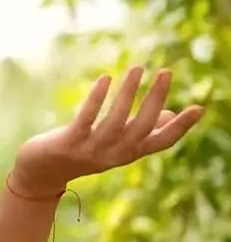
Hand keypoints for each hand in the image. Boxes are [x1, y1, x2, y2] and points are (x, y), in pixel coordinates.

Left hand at [11, 67, 204, 196]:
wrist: (41, 173)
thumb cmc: (81, 152)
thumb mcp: (114, 143)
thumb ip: (141, 130)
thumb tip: (170, 114)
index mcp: (128, 154)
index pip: (162, 142)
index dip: (182, 127)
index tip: (200, 108)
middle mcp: (114, 154)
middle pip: (142, 127)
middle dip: (156, 99)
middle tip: (166, 72)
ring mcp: (91, 150)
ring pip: (116, 121)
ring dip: (128, 93)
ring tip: (137, 68)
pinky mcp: (69, 143)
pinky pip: (86, 118)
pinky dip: (97, 98)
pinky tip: (105, 78)